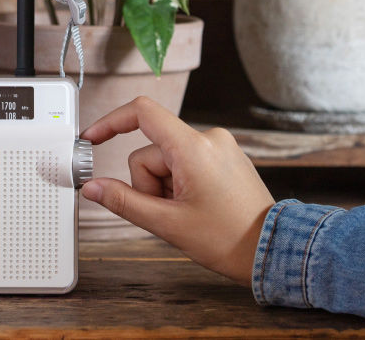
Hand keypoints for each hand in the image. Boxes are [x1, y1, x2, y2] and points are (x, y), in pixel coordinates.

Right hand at [80, 97, 274, 285]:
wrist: (271, 250)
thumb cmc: (228, 239)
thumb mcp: (167, 223)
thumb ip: (123, 202)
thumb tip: (93, 187)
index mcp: (193, 148)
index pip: (142, 113)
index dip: (111, 122)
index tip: (93, 138)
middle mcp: (208, 138)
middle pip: (152, 151)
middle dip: (149, 183)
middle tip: (168, 213)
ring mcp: (219, 146)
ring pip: (167, 160)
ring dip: (165, 187)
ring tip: (186, 213)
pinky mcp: (225, 156)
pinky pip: (186, 162)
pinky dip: (180, 184)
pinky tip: (197, 206)